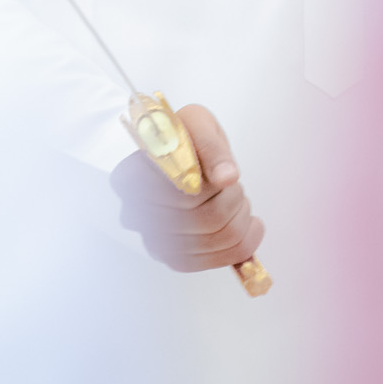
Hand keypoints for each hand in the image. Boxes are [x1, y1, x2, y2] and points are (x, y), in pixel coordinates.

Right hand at [110, 104, 263, 273]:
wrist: (185, 156)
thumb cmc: (186, 136)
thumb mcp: (197, 123)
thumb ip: (210, 146)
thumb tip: (227, 177)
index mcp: (132, 176)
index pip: (181, 193)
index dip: (211, 187)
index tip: (223, 174)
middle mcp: (135, 212)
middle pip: (201, 219)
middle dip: (233, 200)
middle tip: (236, 185)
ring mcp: (153, 240)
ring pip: (213, 240)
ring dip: (240, 219)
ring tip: (240, 201)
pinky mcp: (173, 258)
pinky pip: (214, 261)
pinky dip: (243, 244)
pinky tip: (250, 226)